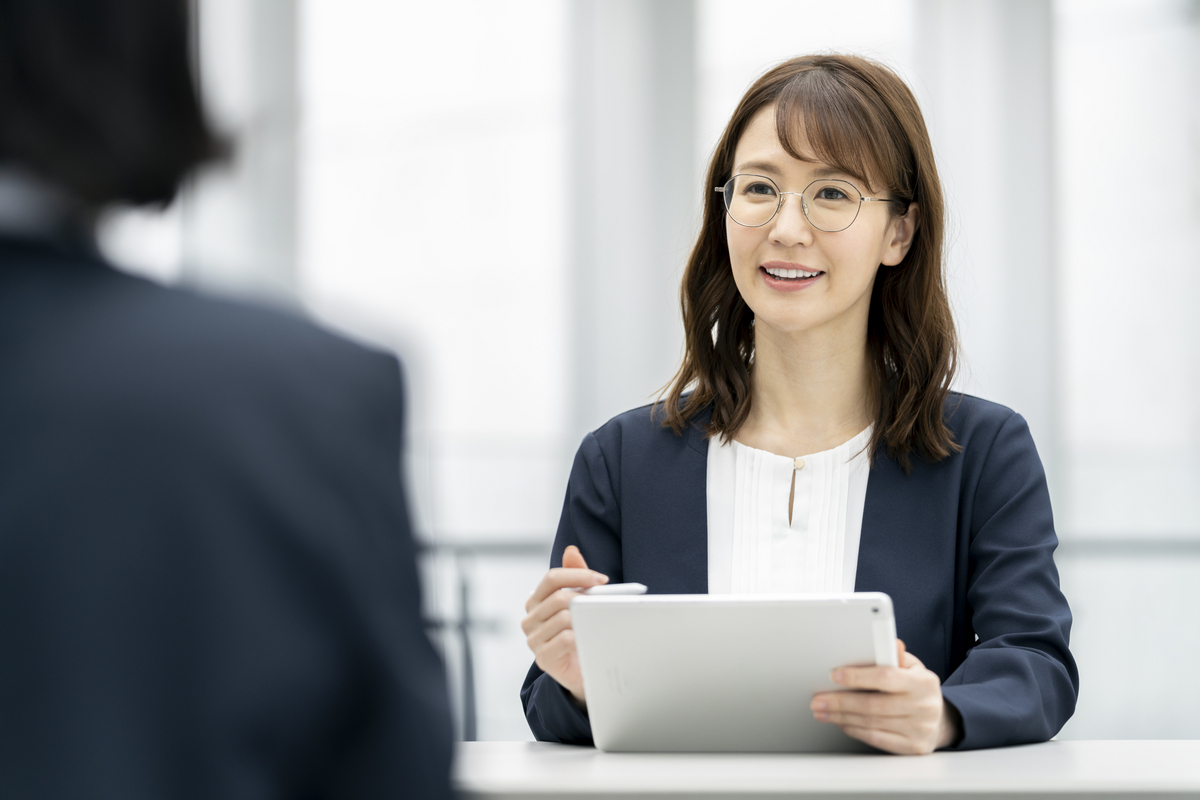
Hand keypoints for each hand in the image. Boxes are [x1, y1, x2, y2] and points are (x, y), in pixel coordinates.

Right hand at [520, 545, 607, 705]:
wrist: (581, 671)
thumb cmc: (579, 632)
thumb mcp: (579, 602)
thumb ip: (576, 577)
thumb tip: (571, 550)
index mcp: (535, 601)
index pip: (552, 578)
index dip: (578, 575)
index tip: (601, 579)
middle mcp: (530, 619)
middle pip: (559, 597)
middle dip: (586, 597)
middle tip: (605, 602)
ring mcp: (533, 640)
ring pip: (563, 617)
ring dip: (585, 618)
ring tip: (599, 622)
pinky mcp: (543, 658)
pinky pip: (565, 639)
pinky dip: (581, 636)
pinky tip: (590, 639)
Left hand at [810, 639, 961, 754]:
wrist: (940, 720)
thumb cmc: (918, 689)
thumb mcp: (912, 667)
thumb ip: (895, 656)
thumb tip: (889, 643)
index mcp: (922, 682)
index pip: (886, 677)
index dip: (858, 676)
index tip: (835, 675)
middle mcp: (923, 706)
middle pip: (873, 705)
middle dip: (840, 702)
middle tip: (818, 699)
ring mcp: (919, 729)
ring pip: (871, 723)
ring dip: (841, 717)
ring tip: (823, 710)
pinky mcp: (912, 747)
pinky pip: (876, 739)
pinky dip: (854, 730)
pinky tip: (841, 722)